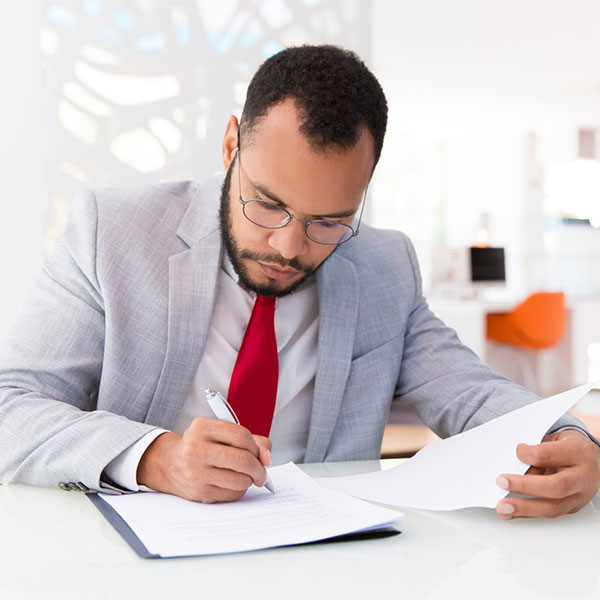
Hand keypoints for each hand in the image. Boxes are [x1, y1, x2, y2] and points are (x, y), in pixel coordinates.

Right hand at [136, 418, 271, 502]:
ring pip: (240, 480)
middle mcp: (196, 449)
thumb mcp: (221, 433)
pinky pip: (231, 494)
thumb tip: (267, 458)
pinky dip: (238, 490)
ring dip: (250, 480)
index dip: (257, 447)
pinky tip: (230, 483)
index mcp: (202, 427)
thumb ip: (251, 439)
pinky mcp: (199, 492)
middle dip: (259, 468)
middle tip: (262, 473)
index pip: (241, 435)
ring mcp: (196, 472)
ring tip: (245, 476)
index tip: (261, 455)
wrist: (170, 463)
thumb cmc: (203, 445)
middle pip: (242, 459)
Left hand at [495, 429, 599, 518]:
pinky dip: (528, 514)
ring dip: (524, 509)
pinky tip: (512, 514)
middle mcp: (584, 476)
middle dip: (524, 486)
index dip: (527, 455)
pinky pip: (550, 514)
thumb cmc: (570, 446)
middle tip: (501, 482)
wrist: (592, 458)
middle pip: (555, 486)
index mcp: (578, 452)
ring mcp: (581, 495)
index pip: (547, 455)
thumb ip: (537, 452)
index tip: (516, 452)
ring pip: (554, 507)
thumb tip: (514, 468)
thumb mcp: (554, 439)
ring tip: (503, 507)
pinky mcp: (574, 507)